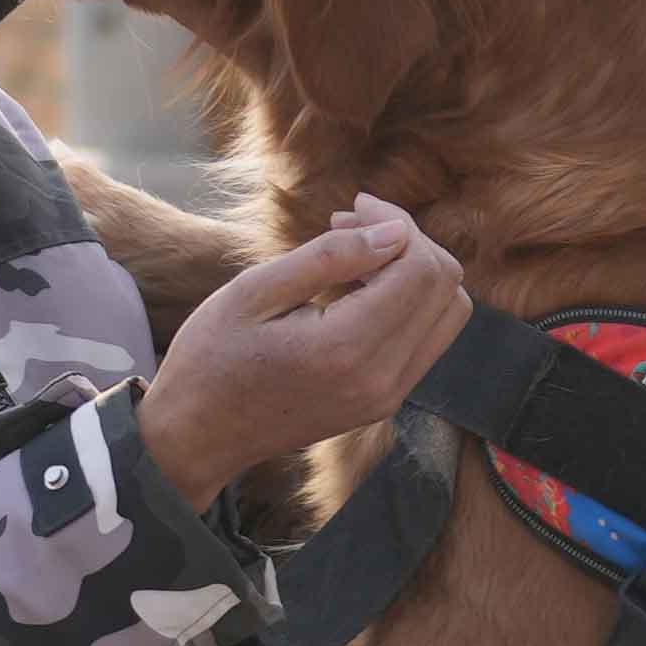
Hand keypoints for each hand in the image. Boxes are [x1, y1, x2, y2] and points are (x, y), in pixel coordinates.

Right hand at [136, 195, 466, 506]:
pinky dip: (406, 302)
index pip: (421, 269)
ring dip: (413, 272)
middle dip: (409, 243)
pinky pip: (426, 339)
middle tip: (349, 225)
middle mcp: (381, 380)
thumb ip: (332, 256)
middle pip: (446, 289)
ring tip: (352, 257)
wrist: (197, 436)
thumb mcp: (257, 291)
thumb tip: (396, 231)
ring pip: (448, 315)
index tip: (351, 208)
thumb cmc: (212, 356)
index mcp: (347, 349)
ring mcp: (387, 397)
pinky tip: (356, 289)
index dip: (396, 223)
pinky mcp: (384, 402)